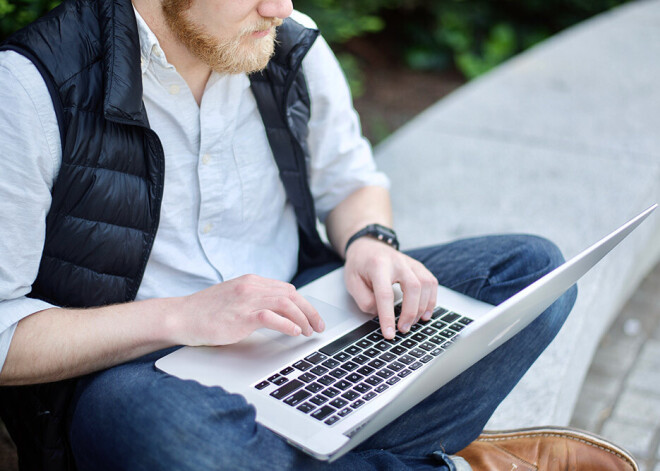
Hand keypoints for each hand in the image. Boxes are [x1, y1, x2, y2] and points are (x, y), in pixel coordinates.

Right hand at [176, 275, 324, 345]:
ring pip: (286, 303)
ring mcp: (246, 300)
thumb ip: (255, 301)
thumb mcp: (235, 299)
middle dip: (309, 312)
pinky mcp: (240, 315)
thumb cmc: (206, 312)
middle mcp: (251, 287)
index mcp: (251, 282)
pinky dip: (286, 324)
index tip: (312, 318)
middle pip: (291, 295)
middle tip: (318, 327)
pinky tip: (294, 332)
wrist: (181, 316)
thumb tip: (279, 313)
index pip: (287, 289)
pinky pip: (270, 317)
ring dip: (302, 319)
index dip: (303, 304)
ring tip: (308, 332)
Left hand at [344, 238, 437, 338]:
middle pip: (413, 287)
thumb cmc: (359, 265)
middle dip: (410, 312)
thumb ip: (365, 300)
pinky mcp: (418, 267)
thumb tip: (381, 315)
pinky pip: (431, 282)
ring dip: (422, 307)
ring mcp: (410, 263)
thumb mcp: (352, 283)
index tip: (389, 333)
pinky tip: (425, 313)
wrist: (367, 246)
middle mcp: (397, 262)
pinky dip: (431, 300)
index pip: (385, 294)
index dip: (388, 316)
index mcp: (378, 265)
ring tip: (412, 323)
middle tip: (403, 329)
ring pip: (426, 284)